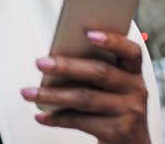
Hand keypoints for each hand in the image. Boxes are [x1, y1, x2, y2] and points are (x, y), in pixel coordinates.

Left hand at [20, 30, 149, 143]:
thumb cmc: (113, 106)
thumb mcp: (111, 86)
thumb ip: (94, 70)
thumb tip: (55, 60)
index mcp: (133, 72)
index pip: (131, 51)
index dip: (113, 41)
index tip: (88, 33)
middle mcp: (136, 89)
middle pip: (100, 72)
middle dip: (66, 66)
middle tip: (40, 63)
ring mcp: (129, 111)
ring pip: (85, 98)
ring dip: (52, 95)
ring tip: (28, 93)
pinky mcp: (118, 132)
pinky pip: (81, 121)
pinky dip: (57, 118)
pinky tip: (40, 116)